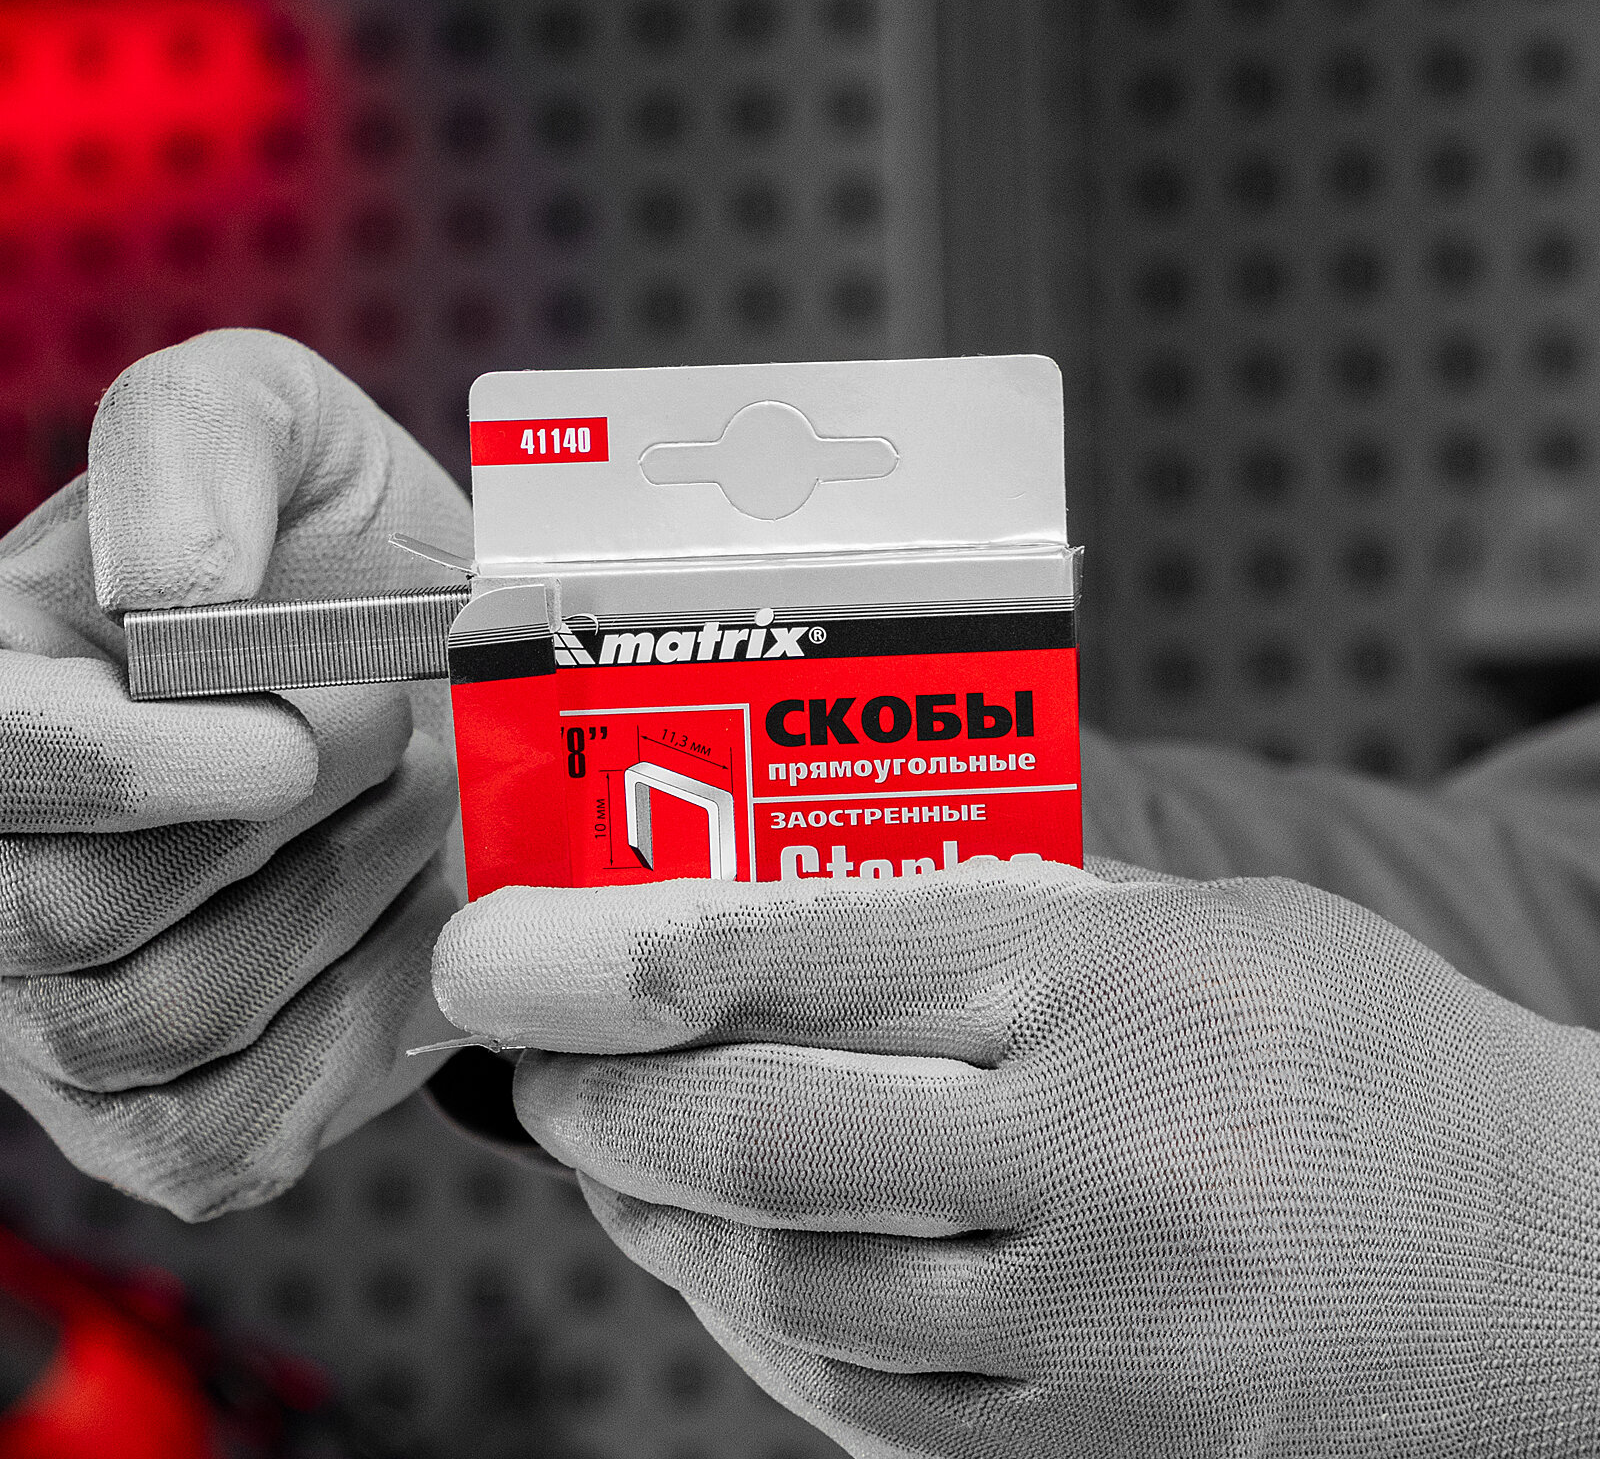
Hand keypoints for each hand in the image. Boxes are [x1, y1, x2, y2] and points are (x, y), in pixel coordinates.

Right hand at [0, 329, 469, 1219]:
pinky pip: (232, 1133)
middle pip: (66, 917)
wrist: (462, 707)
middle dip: (283, 822)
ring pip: (162, 1021)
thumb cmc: (353, 570)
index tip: (295, 732)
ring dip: (338, 899)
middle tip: (390, 732)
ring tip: (412, 802)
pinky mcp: (178, 1124)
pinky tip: (410, 922)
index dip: (124, 764)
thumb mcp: (283, 429)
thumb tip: (164, 592)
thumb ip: (192, 439)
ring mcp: (67, 1025)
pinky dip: (356, 1024)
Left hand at [432, 856, 1599, 1455]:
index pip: (821, 964)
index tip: (511, 962)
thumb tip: (780, 930)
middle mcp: (1112, 1180)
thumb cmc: (1368, 1060)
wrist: (1559, 1277)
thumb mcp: (1199, 929)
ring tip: (612, 1169)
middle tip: (535, 1074)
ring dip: (668, 1230)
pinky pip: (874, 1414)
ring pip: (799, 1298)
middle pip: (776, 1144)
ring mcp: (1109, 1352)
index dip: (629, 962)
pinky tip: (730, 1276)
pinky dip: (768, 1336)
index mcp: (1129, 999)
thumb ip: (998, 921)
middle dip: (610, 1108)